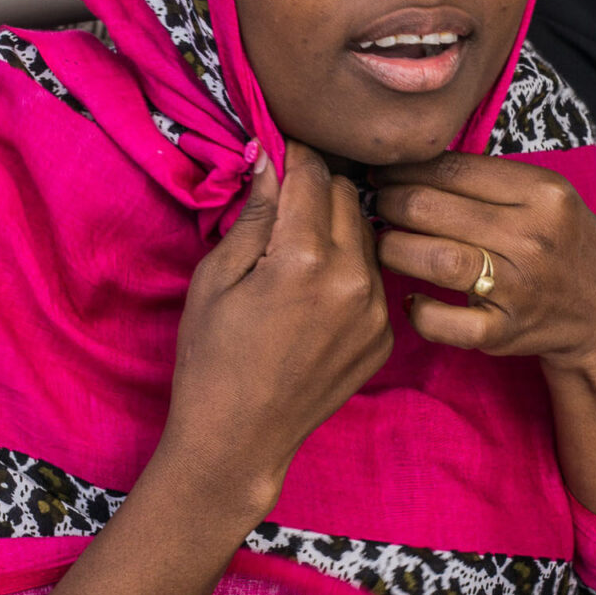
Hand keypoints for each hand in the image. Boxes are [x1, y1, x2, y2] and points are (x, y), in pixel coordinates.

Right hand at [162, 142, 392, 509]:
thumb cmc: (211, 356)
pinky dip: (347, 271)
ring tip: (295, 253)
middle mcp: (353, 278)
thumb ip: (253, 214)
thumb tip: (268, 157)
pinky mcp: (384, 335)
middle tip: (282, 207)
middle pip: (347, 195)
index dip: (292, 156)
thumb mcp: (216, 276)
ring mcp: (376, 310)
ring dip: (335, 228)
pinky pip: (372, 277)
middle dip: (315, 190)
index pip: (312, 173)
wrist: (238, 439)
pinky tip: (312, 297)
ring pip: (366, 233)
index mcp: (305, 258)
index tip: (276, 155)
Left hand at [373, 153, 595, 378]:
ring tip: (383, 242)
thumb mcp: (545, 195)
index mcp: (542, 192)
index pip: (452, 168)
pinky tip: (410, 297)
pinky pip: (442, 322)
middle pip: (431, 208)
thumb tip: (412, 161)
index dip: (405, 168)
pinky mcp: (504, 332)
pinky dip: (416, 309)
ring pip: (432, 259)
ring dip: (391, 248)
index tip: (383, 171)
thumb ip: (489, 177)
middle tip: (376, 204)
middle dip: (389, 203)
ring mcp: (517, 288)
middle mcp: (531, 237)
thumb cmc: (561, 241)